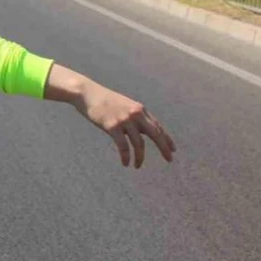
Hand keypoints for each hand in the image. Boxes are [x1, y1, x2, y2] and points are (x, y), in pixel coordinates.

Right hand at [44, 65, 175, 167]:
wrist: (88, 94)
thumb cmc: (105, 101)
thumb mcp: (124, 106)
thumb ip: (135, 117)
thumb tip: (143, 132)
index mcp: (140, 109)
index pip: (158, 126)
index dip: (166, 139)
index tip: (172, 150)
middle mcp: (135, 114)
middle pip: (155, 134)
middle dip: (163, 148)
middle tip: (169, 160)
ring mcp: (125, 120)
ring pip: (139, 143)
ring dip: (140, 157)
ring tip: (137, 166)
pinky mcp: (113, 126)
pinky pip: (124, 146)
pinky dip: (126, 157)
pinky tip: (125, 163)